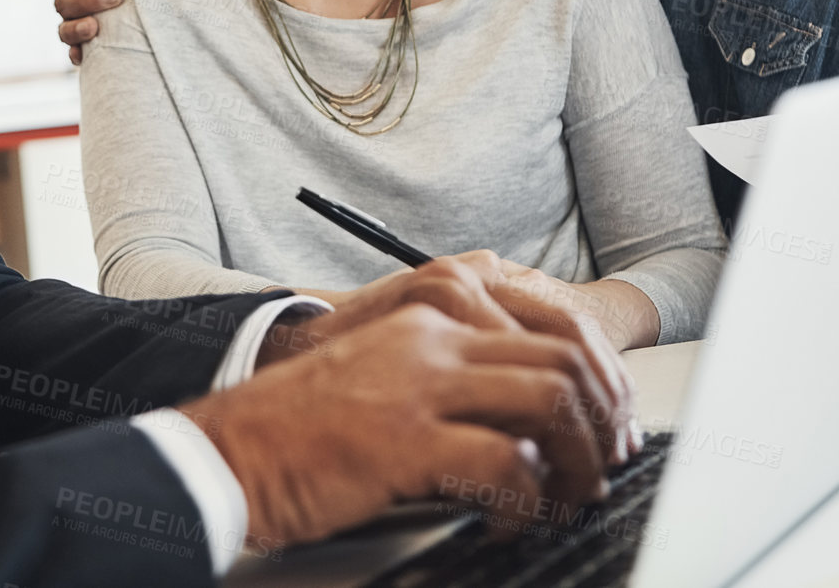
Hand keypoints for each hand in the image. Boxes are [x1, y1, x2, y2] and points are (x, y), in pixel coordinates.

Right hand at [257, 253, 637, 464]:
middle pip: (564, 357)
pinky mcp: (405, 439)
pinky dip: (529, 502)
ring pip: (551, 401)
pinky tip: (511, 522)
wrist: (228, 450)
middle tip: (610, 464)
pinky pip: (508, 466)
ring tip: (574, 496)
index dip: (599, 378)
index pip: (550, 323)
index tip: (610, 424)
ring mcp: (419, 384)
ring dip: (582, 459)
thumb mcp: (388, 379)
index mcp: (430, 317)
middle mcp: (432, 338)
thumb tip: (537, 428)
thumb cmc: (302, 428)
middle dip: (606, 418)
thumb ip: (455, 382)